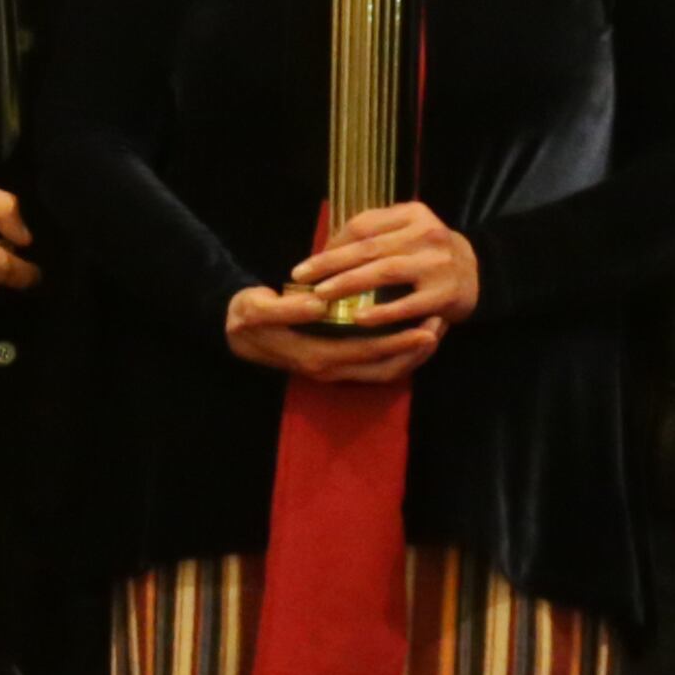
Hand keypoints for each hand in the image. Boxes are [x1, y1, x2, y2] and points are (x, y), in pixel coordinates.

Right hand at [226, 279, 434, 385]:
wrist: (233, 332)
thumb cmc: (247, 317)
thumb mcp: (257, 309)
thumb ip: (286, 308)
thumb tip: (319, 304)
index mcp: (316, 355)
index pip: (368, 353)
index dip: (400, 343)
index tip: (427, 328)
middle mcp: (330, 368)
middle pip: (385, 368)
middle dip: (416, 351)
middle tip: (441, 325)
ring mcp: (334, 368)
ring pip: (384, 370)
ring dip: (412, 354)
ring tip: (435, 327)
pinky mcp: (337, 361)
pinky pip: (375, 364)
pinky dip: (398, 351)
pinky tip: (411, 330)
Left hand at [291, 198, 476, 335]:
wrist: (479, 273)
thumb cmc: (428, 254)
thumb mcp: (407, 231)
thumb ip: (374, 233)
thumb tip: (325, 249)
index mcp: (413, 214)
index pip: (364, 224)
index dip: (333, 243)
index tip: (309, 263)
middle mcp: (427, 233)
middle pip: (370, 247)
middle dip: (331, 263)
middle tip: (302, 277)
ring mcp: (437, 264)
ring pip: (385, 271)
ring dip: (349, 283)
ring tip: (322, 295)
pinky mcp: (445, 294)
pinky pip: (407, 304)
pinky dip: (382, 312)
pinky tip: (358, 318)